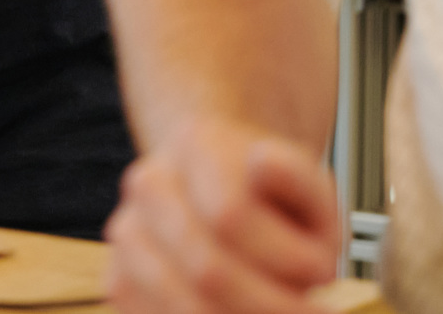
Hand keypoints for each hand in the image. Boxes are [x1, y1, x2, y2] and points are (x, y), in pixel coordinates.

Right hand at [104, 115, 342, 313]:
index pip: (230, 214)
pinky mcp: (117, 280)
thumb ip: (300, 178)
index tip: (325, 274)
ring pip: (181, 306)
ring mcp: (126, 233)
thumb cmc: (275, 200)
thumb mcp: (310, 183)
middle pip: (206, 270)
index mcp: (196, 145)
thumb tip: (262, 162)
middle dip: (271, 307)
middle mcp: (148, 184)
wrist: (226, 196)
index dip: (286, 258)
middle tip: (309, 313)